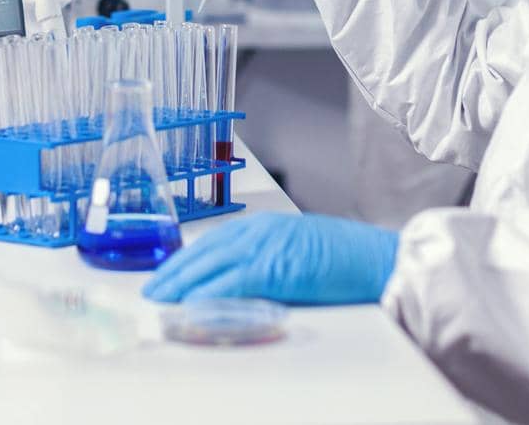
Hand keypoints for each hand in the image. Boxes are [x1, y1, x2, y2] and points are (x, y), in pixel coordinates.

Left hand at [142, 212, 397, 304]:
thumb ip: (269, 257)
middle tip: (152, 288)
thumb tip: (244, 279)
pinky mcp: (273, 269)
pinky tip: (189, 303)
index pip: (214, 240)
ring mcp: (266, 247)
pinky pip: (230, 282)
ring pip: (210, 265)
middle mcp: (260, 230)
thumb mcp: (299, 248)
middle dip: (174, 270)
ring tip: (159, 298)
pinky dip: (206, 293)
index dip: (187, 257)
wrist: (377, 257)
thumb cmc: (348, 256)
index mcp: (266, 224)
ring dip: (180, 283)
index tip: (168, 272)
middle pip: (204, 250)